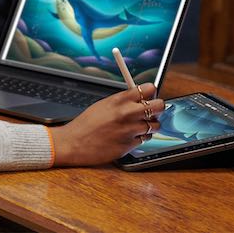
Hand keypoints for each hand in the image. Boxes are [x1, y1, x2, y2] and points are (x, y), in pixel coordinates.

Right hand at [49, 83, 164, 166]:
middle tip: (151, 111)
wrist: (74, 143)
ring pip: (156, 125)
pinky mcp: (130, 145)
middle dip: (157, 108)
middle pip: (159, 105)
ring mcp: (130, 130)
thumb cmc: (86, 124)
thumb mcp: (103, 105)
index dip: (151, 93)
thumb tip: (139, 98)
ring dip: (150, 125)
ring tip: (138, 126)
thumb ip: (122, 101)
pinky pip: (146, 139)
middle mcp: (127, 113)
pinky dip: (141, 138)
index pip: (149, 89)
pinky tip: (130, 136)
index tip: (149, 96)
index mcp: (119, 100)